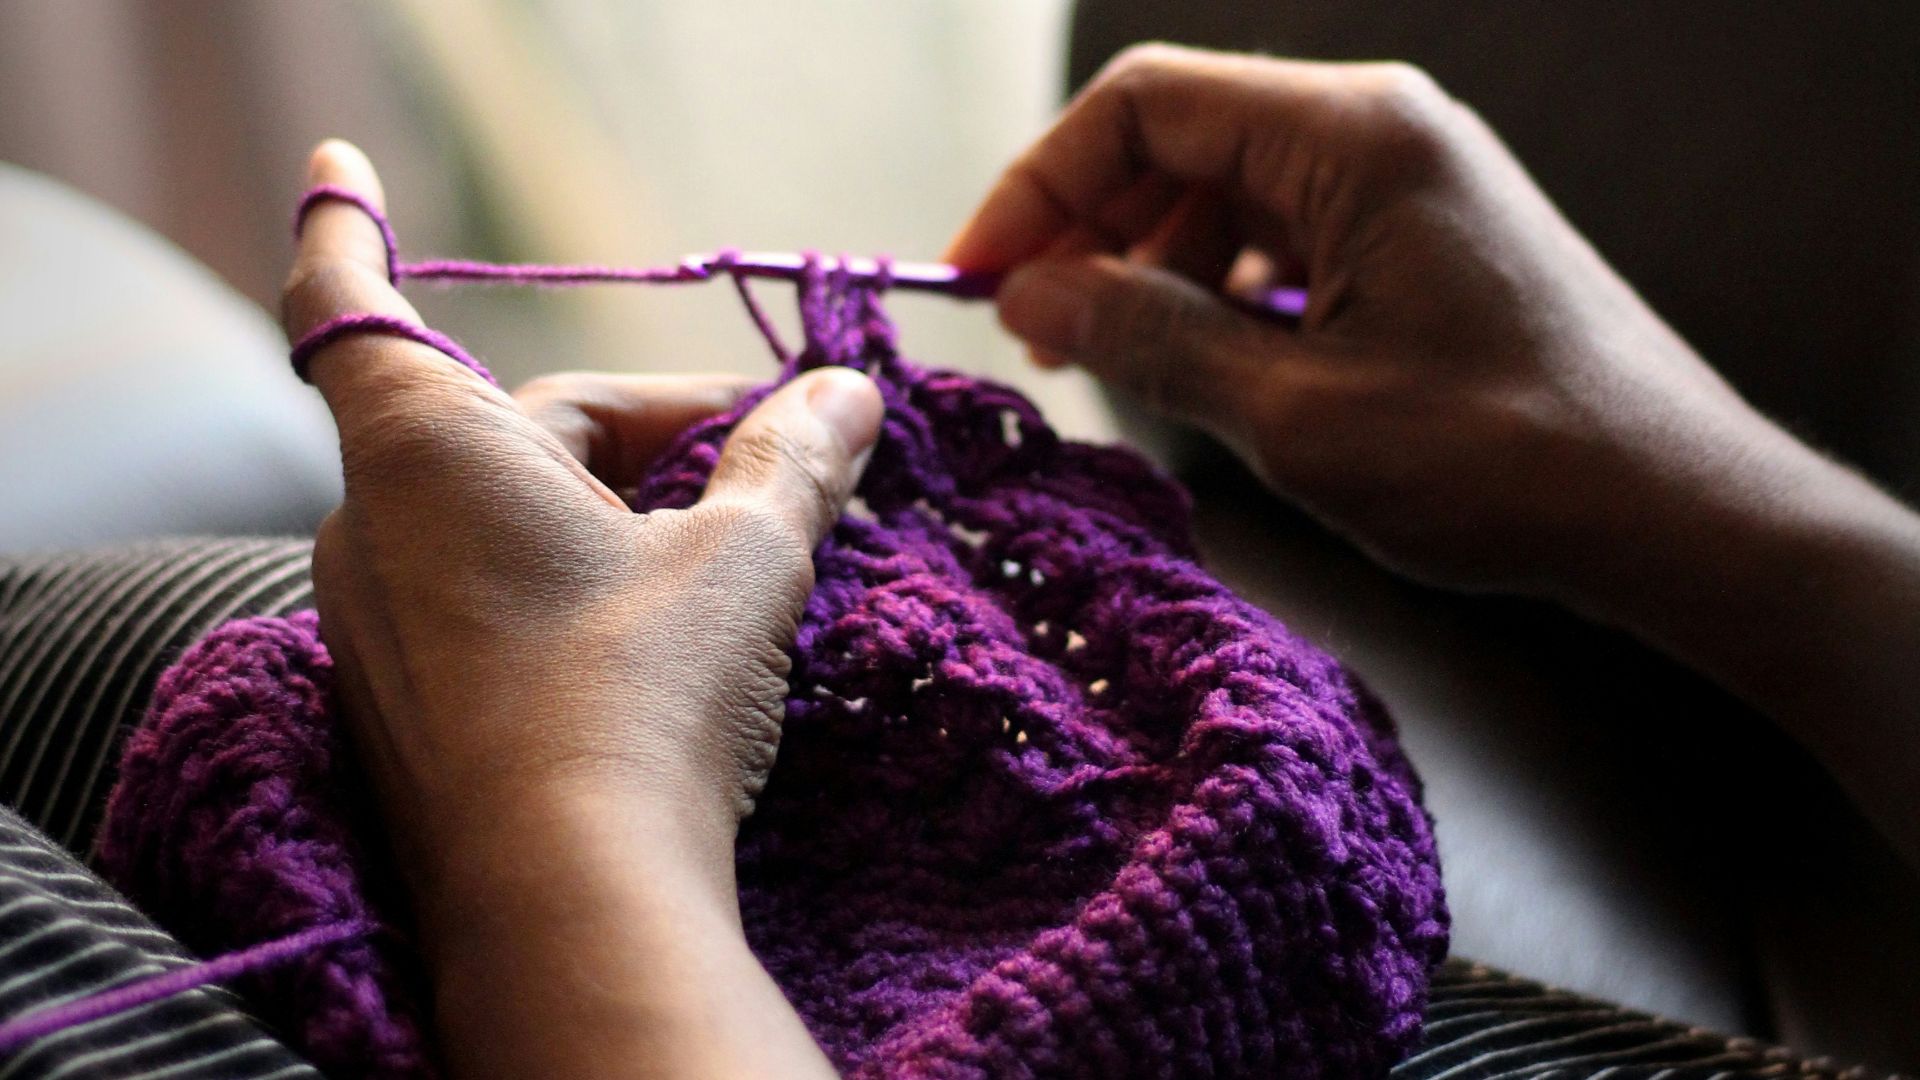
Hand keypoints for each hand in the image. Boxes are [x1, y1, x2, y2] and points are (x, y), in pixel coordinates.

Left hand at [284, 140, 856, 1077]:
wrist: (574, 902)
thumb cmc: (642, 698)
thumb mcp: (742, 559)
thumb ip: (794, 462)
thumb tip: (849, 393)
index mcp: (432, 453)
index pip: (357, 305)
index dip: (348, 228)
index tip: (342, 166)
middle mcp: (377, 530)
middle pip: (515, 429)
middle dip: (645, 433)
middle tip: (771, 460)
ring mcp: (381, 630)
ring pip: (509, 523)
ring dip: (619, 514)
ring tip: (740, 554)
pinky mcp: (411, 710)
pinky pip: (491, 603)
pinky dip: (576, 588)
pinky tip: (671, 638)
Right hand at [949, 46, 1919, 864]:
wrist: (1673, 511)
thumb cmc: (1505, 462)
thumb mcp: (1296, 412)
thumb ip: (1149, 340)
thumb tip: (1031, 296)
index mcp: (1352, 135)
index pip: (1145, 104)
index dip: (1040, 185)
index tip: (978, 276)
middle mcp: (1381, 129)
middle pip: (1181, 138)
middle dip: (1090, 229)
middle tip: (1035, 336)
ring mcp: (1407, 179)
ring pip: (1227, 190)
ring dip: (1153, 267)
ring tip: (1112, 364)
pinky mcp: (1423, 235)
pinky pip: (1287, 233)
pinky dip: (1223, 289)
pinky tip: (1206, 365)